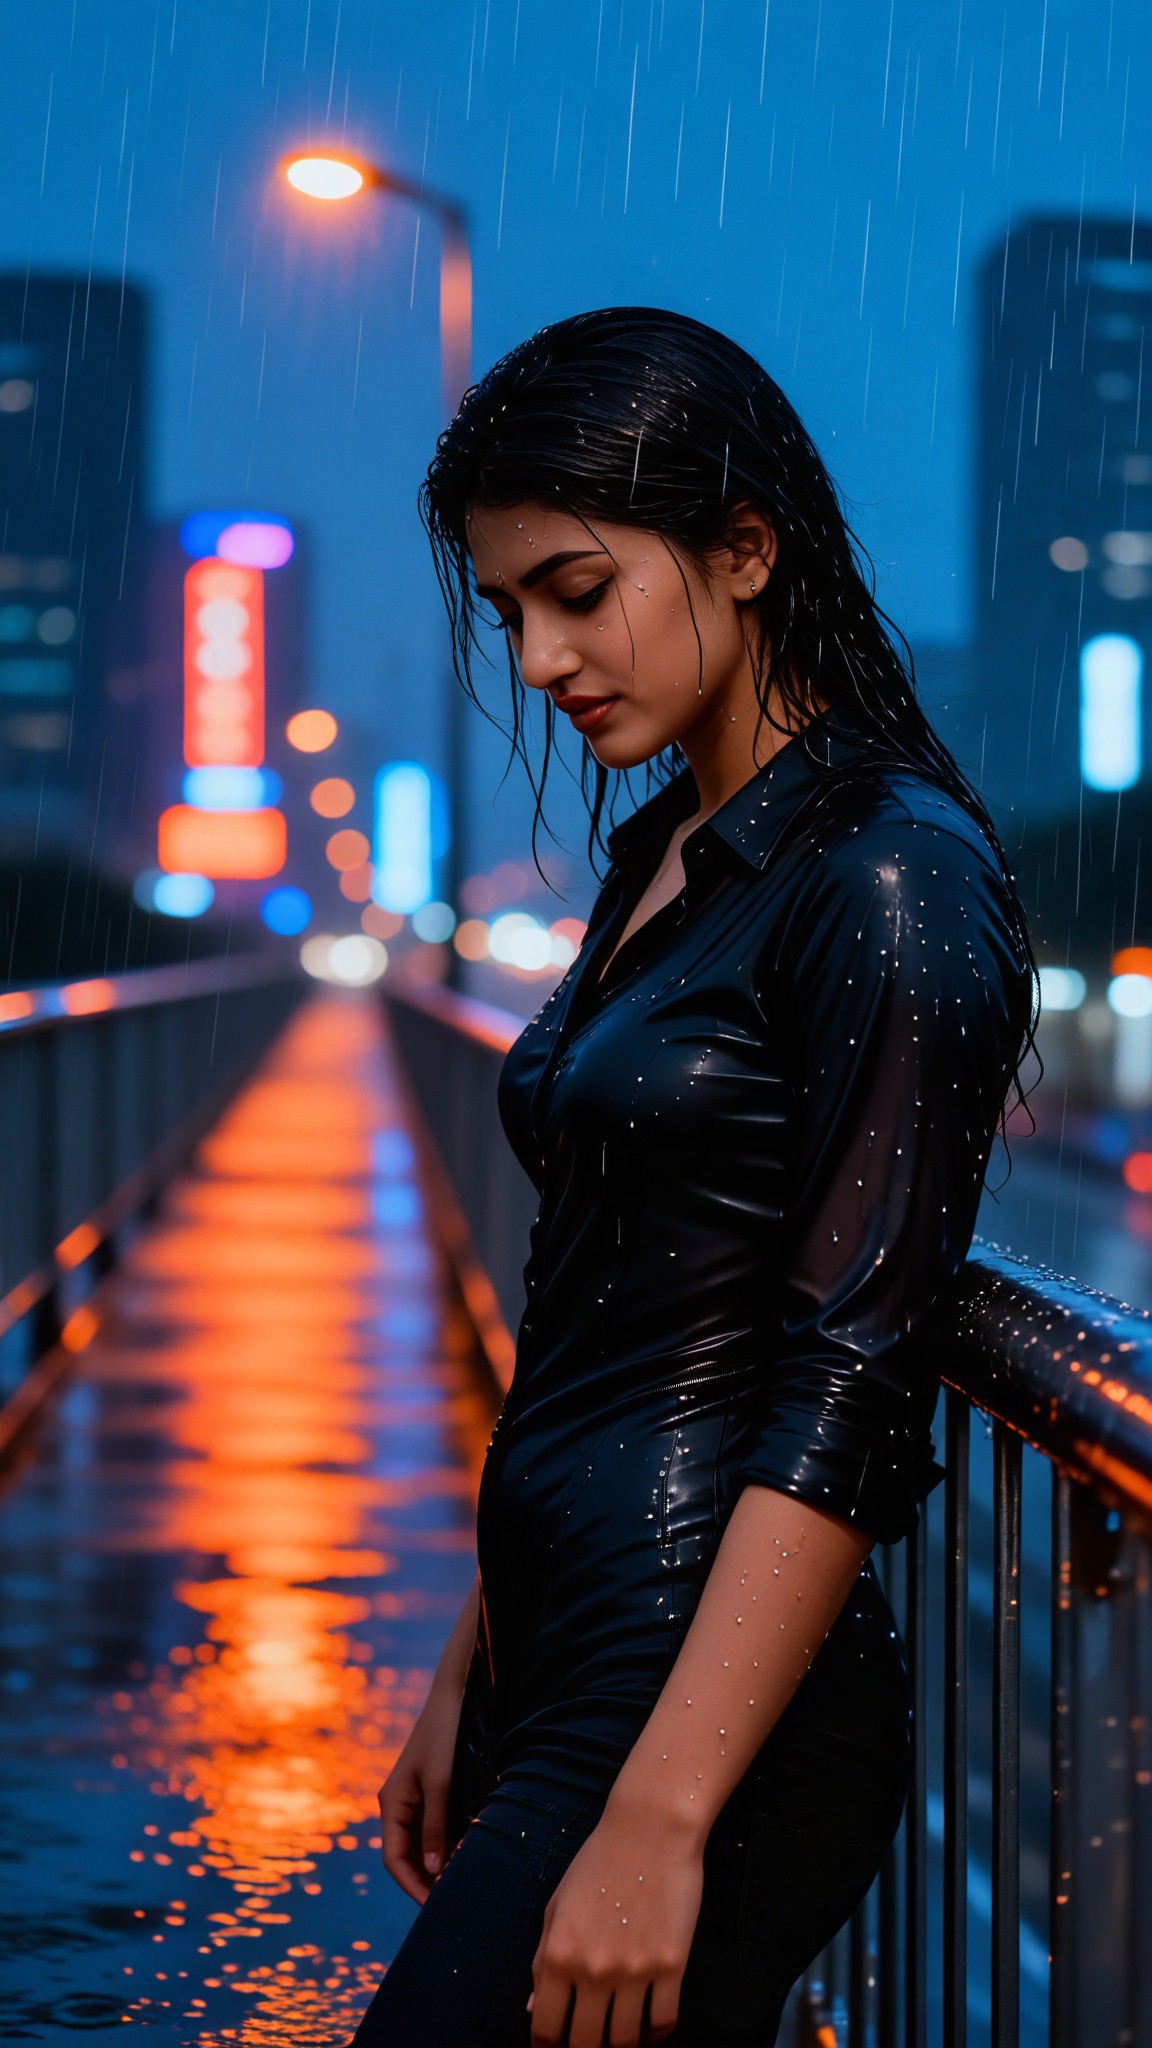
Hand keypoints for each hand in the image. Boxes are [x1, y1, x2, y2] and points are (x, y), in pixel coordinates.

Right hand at [377, 1678, 463, 1905]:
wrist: (457, 1693)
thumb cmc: (445, 1733)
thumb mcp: (441, 1781)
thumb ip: (435, 1825)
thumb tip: (433, 1869)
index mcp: (392, 1803)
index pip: (394, 1859)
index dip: (412, 1886)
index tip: (434, 1908)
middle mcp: (401, 1805)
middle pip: (408, 1856)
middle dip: (426, 1881)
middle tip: (453, 1906)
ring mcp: (418, 1799)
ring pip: (425, 1845)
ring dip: (440, 1866)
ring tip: (463, 1889)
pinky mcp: (436, 1792)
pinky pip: (439, 1828)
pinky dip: (450, 1846)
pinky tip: (469, 1859)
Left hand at [528, 1807, 703, 2046]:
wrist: (651, 1830)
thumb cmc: (598, 1863)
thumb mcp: (557, 1905)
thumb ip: (541, 1960)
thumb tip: (532, 2008)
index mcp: (557, 1954)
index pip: (545, 2027)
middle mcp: (592, 1969)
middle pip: (585, 2044)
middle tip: (590, 2042)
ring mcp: (634, 1970)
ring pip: (625, 2041)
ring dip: (620, 2046)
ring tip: (620, 2035)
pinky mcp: (672, 1965)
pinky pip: (663, 2022)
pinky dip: (656, 2034)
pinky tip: (650, 2026)